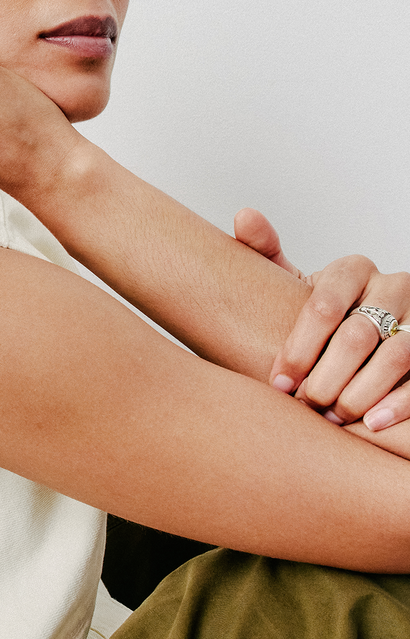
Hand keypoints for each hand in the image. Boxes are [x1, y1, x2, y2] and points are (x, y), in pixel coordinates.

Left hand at [234, 207, 409, 431]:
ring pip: (398, 355)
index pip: (324, 304)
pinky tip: (373, 423)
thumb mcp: (290, 282)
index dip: (298, 347)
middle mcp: (394, 287)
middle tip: (304, 404)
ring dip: (361, 392)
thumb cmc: (318, 313)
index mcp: (353, 269)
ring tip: (334, 416)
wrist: (360, 331)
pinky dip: (400, 403)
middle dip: (326, 375)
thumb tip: (243, 216)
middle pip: (359, 334)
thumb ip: (266, 254)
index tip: (278, 382)